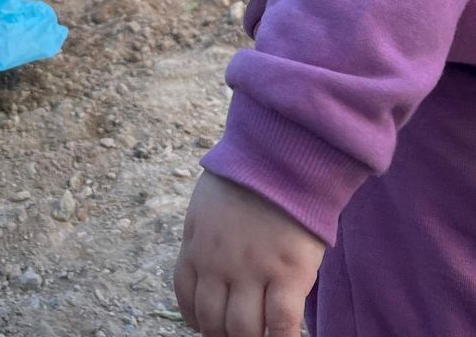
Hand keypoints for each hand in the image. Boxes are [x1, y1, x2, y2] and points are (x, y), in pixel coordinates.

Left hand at [175, 172, 324, 336]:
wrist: (282, 156)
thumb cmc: (248, 174)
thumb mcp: (205, 203)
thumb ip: (201, 235)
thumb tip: (201, 259)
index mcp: (196, 246)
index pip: (187, 298)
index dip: (197, 319)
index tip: (208, 325)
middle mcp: (218, 265)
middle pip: (212, 321)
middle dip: (221, 336)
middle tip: (235, 335)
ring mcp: (252, 272)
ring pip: (242, 330)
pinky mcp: (288, 274)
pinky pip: (281, 324)